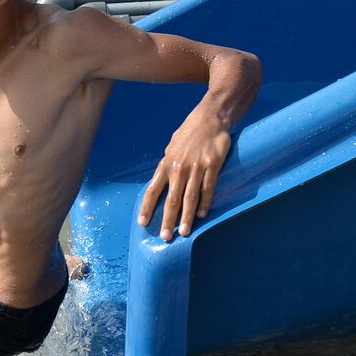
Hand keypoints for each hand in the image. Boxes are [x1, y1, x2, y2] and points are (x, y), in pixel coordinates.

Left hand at [138, 112, 231, 240]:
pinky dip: (204, 204)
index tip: (143, 222)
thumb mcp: (171, 147)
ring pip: (189, 198)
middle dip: (167, 220)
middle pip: (171, 199)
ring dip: (186, 217)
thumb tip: (162, 179)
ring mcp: (195, 168)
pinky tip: (201, 215)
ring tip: (183, 232)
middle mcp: (178, 168)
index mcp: (165, 164)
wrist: (210, 119)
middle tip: (165, 237)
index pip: (152, 190)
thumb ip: (167, 164)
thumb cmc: (189, 133)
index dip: (147, 207)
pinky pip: (207, 189)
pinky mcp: (212, 166)